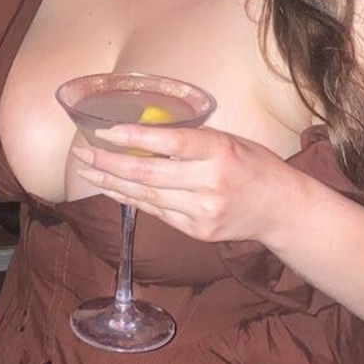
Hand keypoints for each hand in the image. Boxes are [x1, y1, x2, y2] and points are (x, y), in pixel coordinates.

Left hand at [71, 123, 296, 244]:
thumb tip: (140, 135)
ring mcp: (202, 211)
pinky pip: (156, 212)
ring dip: (112, 182)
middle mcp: (209, 182)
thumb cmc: (252, 165)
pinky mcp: (196, 231)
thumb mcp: (228, 140)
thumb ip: (189, 140)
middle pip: (148, 172)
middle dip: (109, 162)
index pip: (170, 141)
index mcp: (219, 150)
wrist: (280, 209)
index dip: (134, 137)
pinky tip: (112, 189)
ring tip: (88, 170)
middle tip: (83, 152)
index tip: (105, 131)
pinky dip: (131, 199)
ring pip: (146, 195)